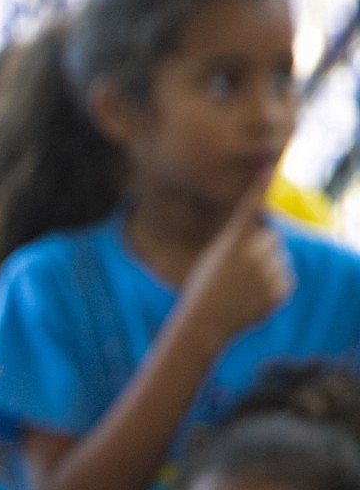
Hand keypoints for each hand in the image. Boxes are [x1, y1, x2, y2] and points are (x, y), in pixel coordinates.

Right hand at [177, 170, 294, 345]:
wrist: (204, 324)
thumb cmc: (204, 289)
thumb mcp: (215, 259)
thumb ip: (242, 243)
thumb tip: (270, 235)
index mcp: (232, 243)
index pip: (249, 209)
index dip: (260, 186)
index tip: (269, 165)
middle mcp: (254, 254)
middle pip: (270, 238)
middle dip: (260, 248)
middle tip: (237, 271)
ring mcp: (271, 272)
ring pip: (278, 259)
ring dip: (266, 269)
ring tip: (242, 288)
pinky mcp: (282, 289)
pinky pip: (284, 279)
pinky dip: (272, 287)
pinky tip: (251, 298)